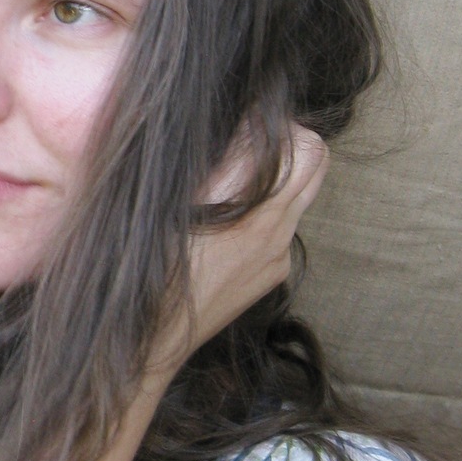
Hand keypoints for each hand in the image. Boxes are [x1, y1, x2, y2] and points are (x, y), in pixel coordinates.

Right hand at [154, 122, 327, 376]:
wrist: (147, 341)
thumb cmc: (144, 265)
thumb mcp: (168, 200)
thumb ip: (213, 159)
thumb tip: (236, 122)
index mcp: (251, 206)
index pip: (304, 143)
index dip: (275, 122)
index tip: (243, 119)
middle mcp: (275, 230)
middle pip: (317, 162)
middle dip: (290, 142)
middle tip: (248, 139)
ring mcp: (278, 256)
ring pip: (300, 194)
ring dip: (278, 176)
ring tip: (231, 180)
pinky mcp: (273, 276)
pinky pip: (284, 228)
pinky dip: (267, 212)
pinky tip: (226, 223)